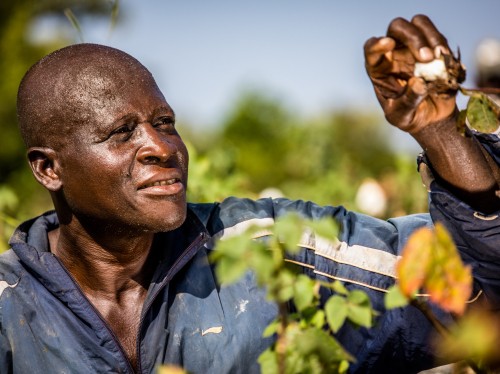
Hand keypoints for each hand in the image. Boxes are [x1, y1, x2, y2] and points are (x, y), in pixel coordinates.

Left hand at [364, 15, 457, 133]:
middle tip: (426, 57)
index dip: (377, 44)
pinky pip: (438, 38)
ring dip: (431, 36)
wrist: (431, 118)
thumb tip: (418, 82)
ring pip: (419, 24)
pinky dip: (443, 46)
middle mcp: (394, 54)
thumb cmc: (408, 117)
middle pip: (397, 28)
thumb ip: (408, 101)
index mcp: (379, 69)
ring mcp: (414, 48)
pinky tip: (446, 61)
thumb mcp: (402, 116)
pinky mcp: (433, 49)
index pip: (371, 49)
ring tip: (439, 56)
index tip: (388, 44)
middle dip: (412, 37)